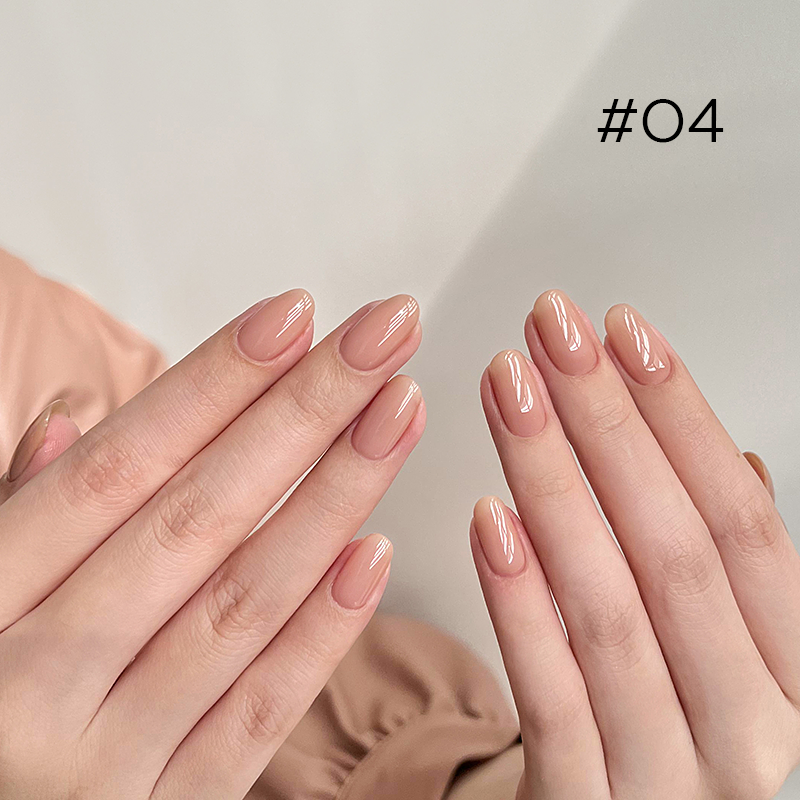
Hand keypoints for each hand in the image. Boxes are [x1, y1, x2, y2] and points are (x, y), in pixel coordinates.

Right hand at [0, 291, 423, 798]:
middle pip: (197, 516)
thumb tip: (69, 426)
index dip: (213, 382)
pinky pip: (257, 718)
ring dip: (335, 497)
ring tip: (400, 413)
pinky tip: (378, 552)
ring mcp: (104, 763)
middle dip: (304, 412)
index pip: (118, 468)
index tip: (295, 316)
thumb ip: (18, 522)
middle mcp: (34, 684)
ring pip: (243, 604)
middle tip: (382, 335)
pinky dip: (320, 634)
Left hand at [472, 290, 798, 798]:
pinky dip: (520, 602)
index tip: (622, 332)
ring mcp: (667, 774)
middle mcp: (750, 726)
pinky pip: (551, 697)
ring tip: (507, 391)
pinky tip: (488, 517)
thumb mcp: (734, 655)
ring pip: (607, 607)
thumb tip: (738, 464)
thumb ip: (734, 575)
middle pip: (674, 549)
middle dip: (607, 423)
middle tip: (551, 334)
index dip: (683, 415)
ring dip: (552, 482)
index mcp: (793, 671)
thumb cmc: (678, 735)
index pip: (745, 524)